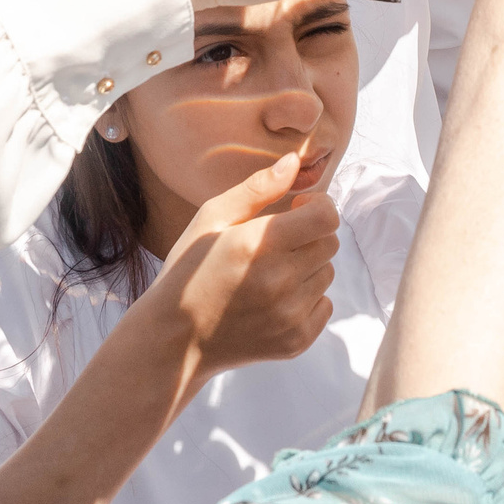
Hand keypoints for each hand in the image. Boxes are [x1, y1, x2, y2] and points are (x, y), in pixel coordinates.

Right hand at [142, 152, 339, 381]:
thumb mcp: (210, 219)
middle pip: (329, 244)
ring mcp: (289, 315)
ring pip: (327, 274)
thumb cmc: (188, 272)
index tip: (296, 209)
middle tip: (278, 242)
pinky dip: (307, 299)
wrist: (174, 340)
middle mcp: (280, 282)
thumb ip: (257, 188)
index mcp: (260, 245)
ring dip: (308, 267)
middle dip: (310, 235)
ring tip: (271, 273)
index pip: (326, 217)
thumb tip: (294, 161)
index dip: (317, 207)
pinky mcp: (295, 341)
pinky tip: (275, 299)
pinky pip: (324, 306)